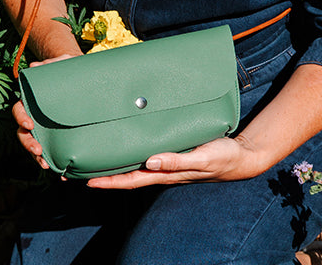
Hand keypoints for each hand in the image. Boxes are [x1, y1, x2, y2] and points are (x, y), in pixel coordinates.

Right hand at [13, 53, 77, 171]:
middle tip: (39, 151)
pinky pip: (52, 152)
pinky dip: (54, 163)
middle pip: (23, 133)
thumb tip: (35, 67)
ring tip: (46, 165)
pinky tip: (62, 174)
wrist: (82, 77)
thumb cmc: (69, 69)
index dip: (20, 118)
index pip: (19, 110)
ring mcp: (45, 128)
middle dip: (28, 144)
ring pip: (34, 145)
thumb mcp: (62, 63)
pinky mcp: (57, 136)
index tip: (29, 124)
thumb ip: (51, 63)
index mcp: (32, 100)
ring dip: (37, 157)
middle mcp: (35, 116)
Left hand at [85, 134, 265, 189]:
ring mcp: (167, 160)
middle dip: (104, 173)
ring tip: (94, 153)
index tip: (87, 180)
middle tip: (79, 168)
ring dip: (116, 161)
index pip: (132, 180)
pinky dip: (133, 148)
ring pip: (135, 162)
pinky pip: (148, 150)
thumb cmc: (222, 157)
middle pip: (128, 173)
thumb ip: (177, 161)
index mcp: (166, 173)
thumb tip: (151, 162)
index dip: (109, 182)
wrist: (241, 155)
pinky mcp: (173, 148)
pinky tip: (126, 139)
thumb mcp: (201, 158)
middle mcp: (162, 168)